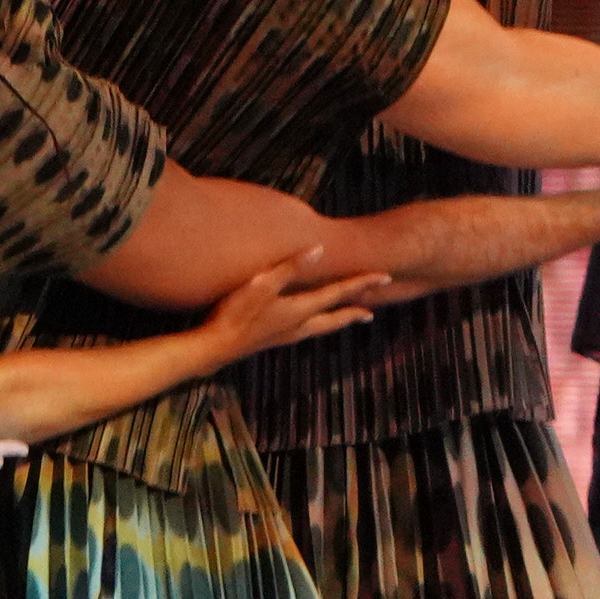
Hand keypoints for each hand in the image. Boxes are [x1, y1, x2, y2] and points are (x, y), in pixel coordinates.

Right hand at [188, 247, 380, 372]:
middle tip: (371, 312)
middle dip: (354, 311)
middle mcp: (300, 325)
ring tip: (349, 319)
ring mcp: (287, 335)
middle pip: (335, 317)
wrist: (215, 348)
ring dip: (339, 321)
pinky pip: (308, 331)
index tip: (384, 276)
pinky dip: (320, 325)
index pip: (338, 293)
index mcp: (301, 309)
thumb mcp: (261, 284)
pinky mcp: (274, 340)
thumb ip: (290, 267)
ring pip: (323, 328)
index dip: (362, 283)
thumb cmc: (236, 314)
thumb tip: (318, 249)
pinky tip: (310, 325)